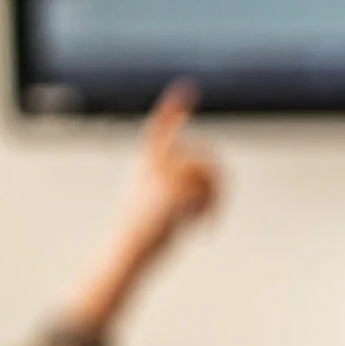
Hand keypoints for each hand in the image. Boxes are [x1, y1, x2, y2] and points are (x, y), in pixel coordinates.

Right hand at [65, 82, 220, 332]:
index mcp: (144, 169)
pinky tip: (200, 230)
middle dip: (218, 178)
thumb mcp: (151, 218)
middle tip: (215, 209)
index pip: (158, 131)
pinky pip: (205, 190)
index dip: (172, 111)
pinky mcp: (173, 187)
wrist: (126, 256)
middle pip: (202, 154)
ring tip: (204, 222)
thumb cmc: (136, 246)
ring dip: (215, 198)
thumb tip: (186, 204)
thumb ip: (168, 203)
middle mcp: (152, 166)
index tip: (185, 89)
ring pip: (209, 170)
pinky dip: (209, 213)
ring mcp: (163, 174)